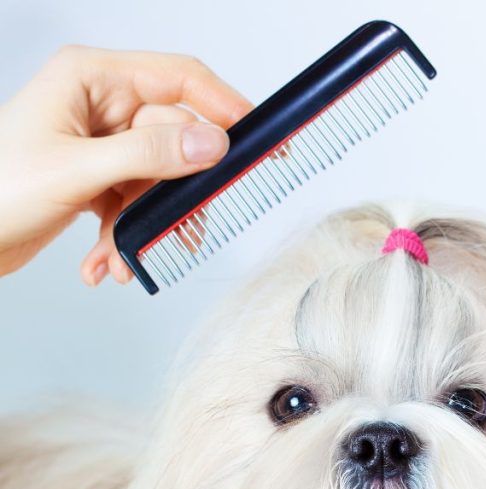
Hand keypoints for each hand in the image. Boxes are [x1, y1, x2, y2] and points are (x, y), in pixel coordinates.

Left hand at [0, 45, 251, 283]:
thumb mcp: (79, 172)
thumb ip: (148, 155)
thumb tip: (209, 144)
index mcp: (92, 78)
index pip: (178, 79)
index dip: (224, 108)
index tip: (259, 140)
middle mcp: (100, 106)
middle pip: (172, 143)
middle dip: (171, 199)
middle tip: (181, 233)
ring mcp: (98, 145)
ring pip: (155, 185)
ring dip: (143, 230)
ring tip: (121, 261)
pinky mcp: (94, 181)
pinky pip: (131, 208)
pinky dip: (122, 240)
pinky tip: (102, 265)